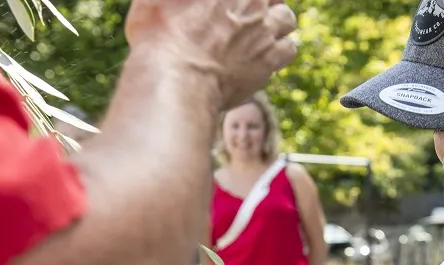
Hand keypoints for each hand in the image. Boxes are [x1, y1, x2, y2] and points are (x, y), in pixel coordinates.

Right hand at [125, 0, 297, 108]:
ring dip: (277, 22)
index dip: (244, 0)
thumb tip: (182, 2)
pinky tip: (264, 56)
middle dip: (262, 2)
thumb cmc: (157, 35)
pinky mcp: (269, 58)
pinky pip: (289, 49)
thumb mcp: (154, 1)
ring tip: (261, 33)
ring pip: (287, 17)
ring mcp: (264, 28)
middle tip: (246, 13)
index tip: (231, 5)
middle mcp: (253, 1)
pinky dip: (280, 50)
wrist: (176, 77)